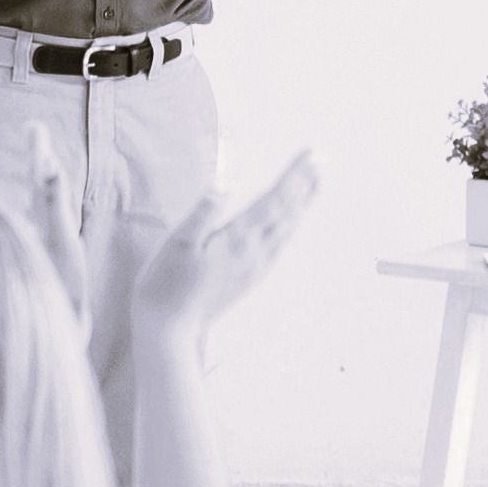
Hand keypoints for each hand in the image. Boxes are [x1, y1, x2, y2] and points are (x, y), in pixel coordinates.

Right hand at [136, 150, 322, 340]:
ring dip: (302, 204)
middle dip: (305, 184)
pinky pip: (278, 247)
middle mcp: (253, 253)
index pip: (273, 200)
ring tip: (315, 185)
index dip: (294, 175)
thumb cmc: (164, 285)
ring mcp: (254, 268)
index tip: (312, 154)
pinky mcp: (249, 280)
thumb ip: (203, 213)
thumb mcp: (177, 244)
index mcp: (237, 239)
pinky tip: (290, 225)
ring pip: (287, 230)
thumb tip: (224, 183)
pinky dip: (290, 228)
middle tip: (322, 161)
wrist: (169, 332)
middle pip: (287, 212)